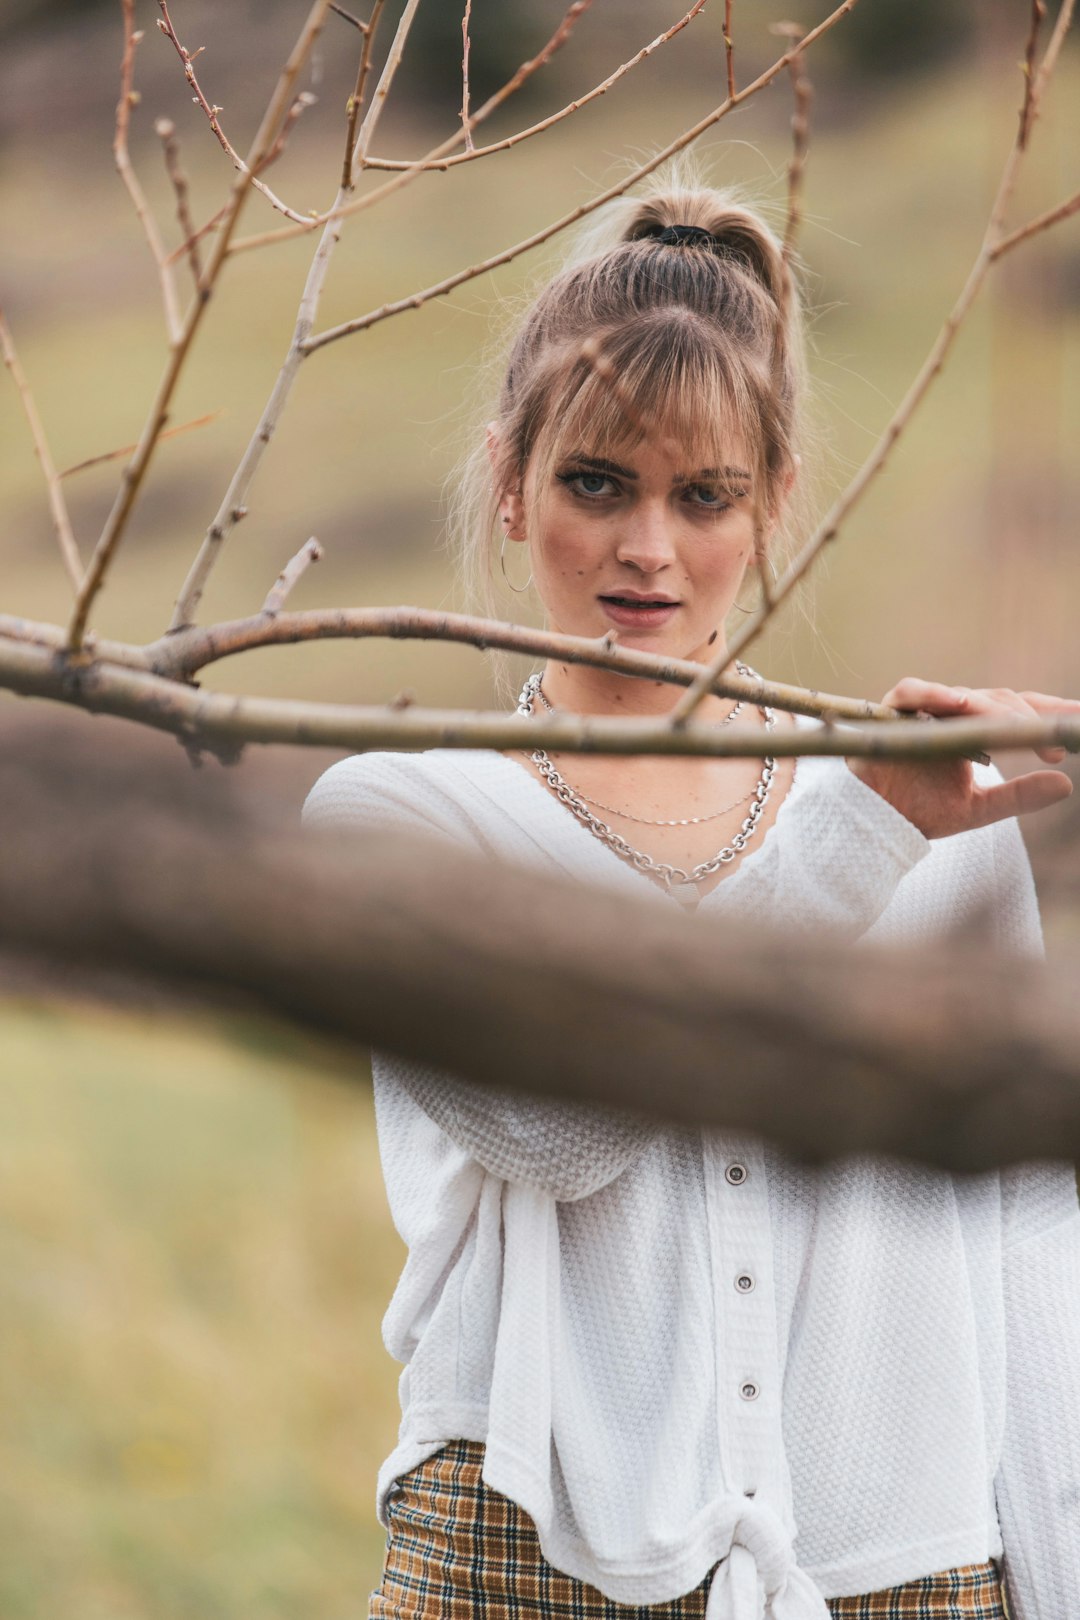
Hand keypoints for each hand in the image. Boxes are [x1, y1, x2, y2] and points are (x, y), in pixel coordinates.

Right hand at [845, 678, 1077, 838]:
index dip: (1051, 713)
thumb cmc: (919, 810)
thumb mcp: (977, 809)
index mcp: (975, 730)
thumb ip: (1017, 797)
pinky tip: (958, 702)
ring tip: (1019, 730)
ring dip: (994, 711)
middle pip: (1000, 701)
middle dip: (1030, 719)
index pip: (1019, 712)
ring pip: (967, 697)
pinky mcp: (893, 711)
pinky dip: (933, 693)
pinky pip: (914, 692)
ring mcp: (925, 709)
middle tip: (1054, 743)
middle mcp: (953, 713)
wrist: (871, 823)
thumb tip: (1066, 784)